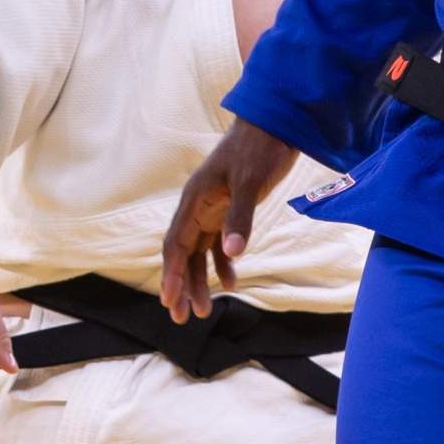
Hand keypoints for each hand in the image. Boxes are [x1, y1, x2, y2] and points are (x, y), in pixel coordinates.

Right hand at [160, 118, 299, 323]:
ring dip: (199, 280)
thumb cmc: (259, 149)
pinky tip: (231, 281)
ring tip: (205, 310)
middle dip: (180, 285)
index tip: (169, 302)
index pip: (175, 243)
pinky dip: (222, 263)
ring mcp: (213, 208)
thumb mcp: (251, 183)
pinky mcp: (229, 208)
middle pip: (182, 253)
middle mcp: (198, 206)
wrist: (275, 124)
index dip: (170, 274)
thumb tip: (232, 254)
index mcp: (195, 199)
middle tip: (181, 318)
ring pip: (198, 251)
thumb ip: (241, 218)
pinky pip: (217, 242)